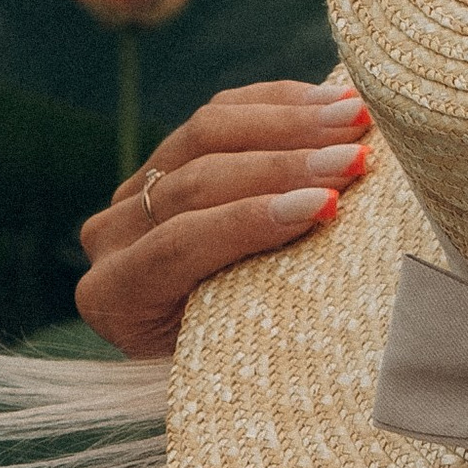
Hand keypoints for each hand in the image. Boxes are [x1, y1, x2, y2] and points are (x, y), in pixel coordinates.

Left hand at [77, 78, 370, 358]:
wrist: (211, 350)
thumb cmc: (237, 366)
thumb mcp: (235, 357)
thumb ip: (259, 318)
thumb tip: (348, 292)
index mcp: (114, 298)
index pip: (180, 245)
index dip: (250, 221)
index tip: (325, 207)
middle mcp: (110, 239)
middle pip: (194, 181)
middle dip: (282, 167)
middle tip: (353, 160)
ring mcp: (135, 191)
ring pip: (204, 133)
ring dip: (290, 123)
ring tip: (357, 121)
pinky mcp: (168, 154)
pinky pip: (220, 113)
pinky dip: (279, 103)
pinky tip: (333, 101)